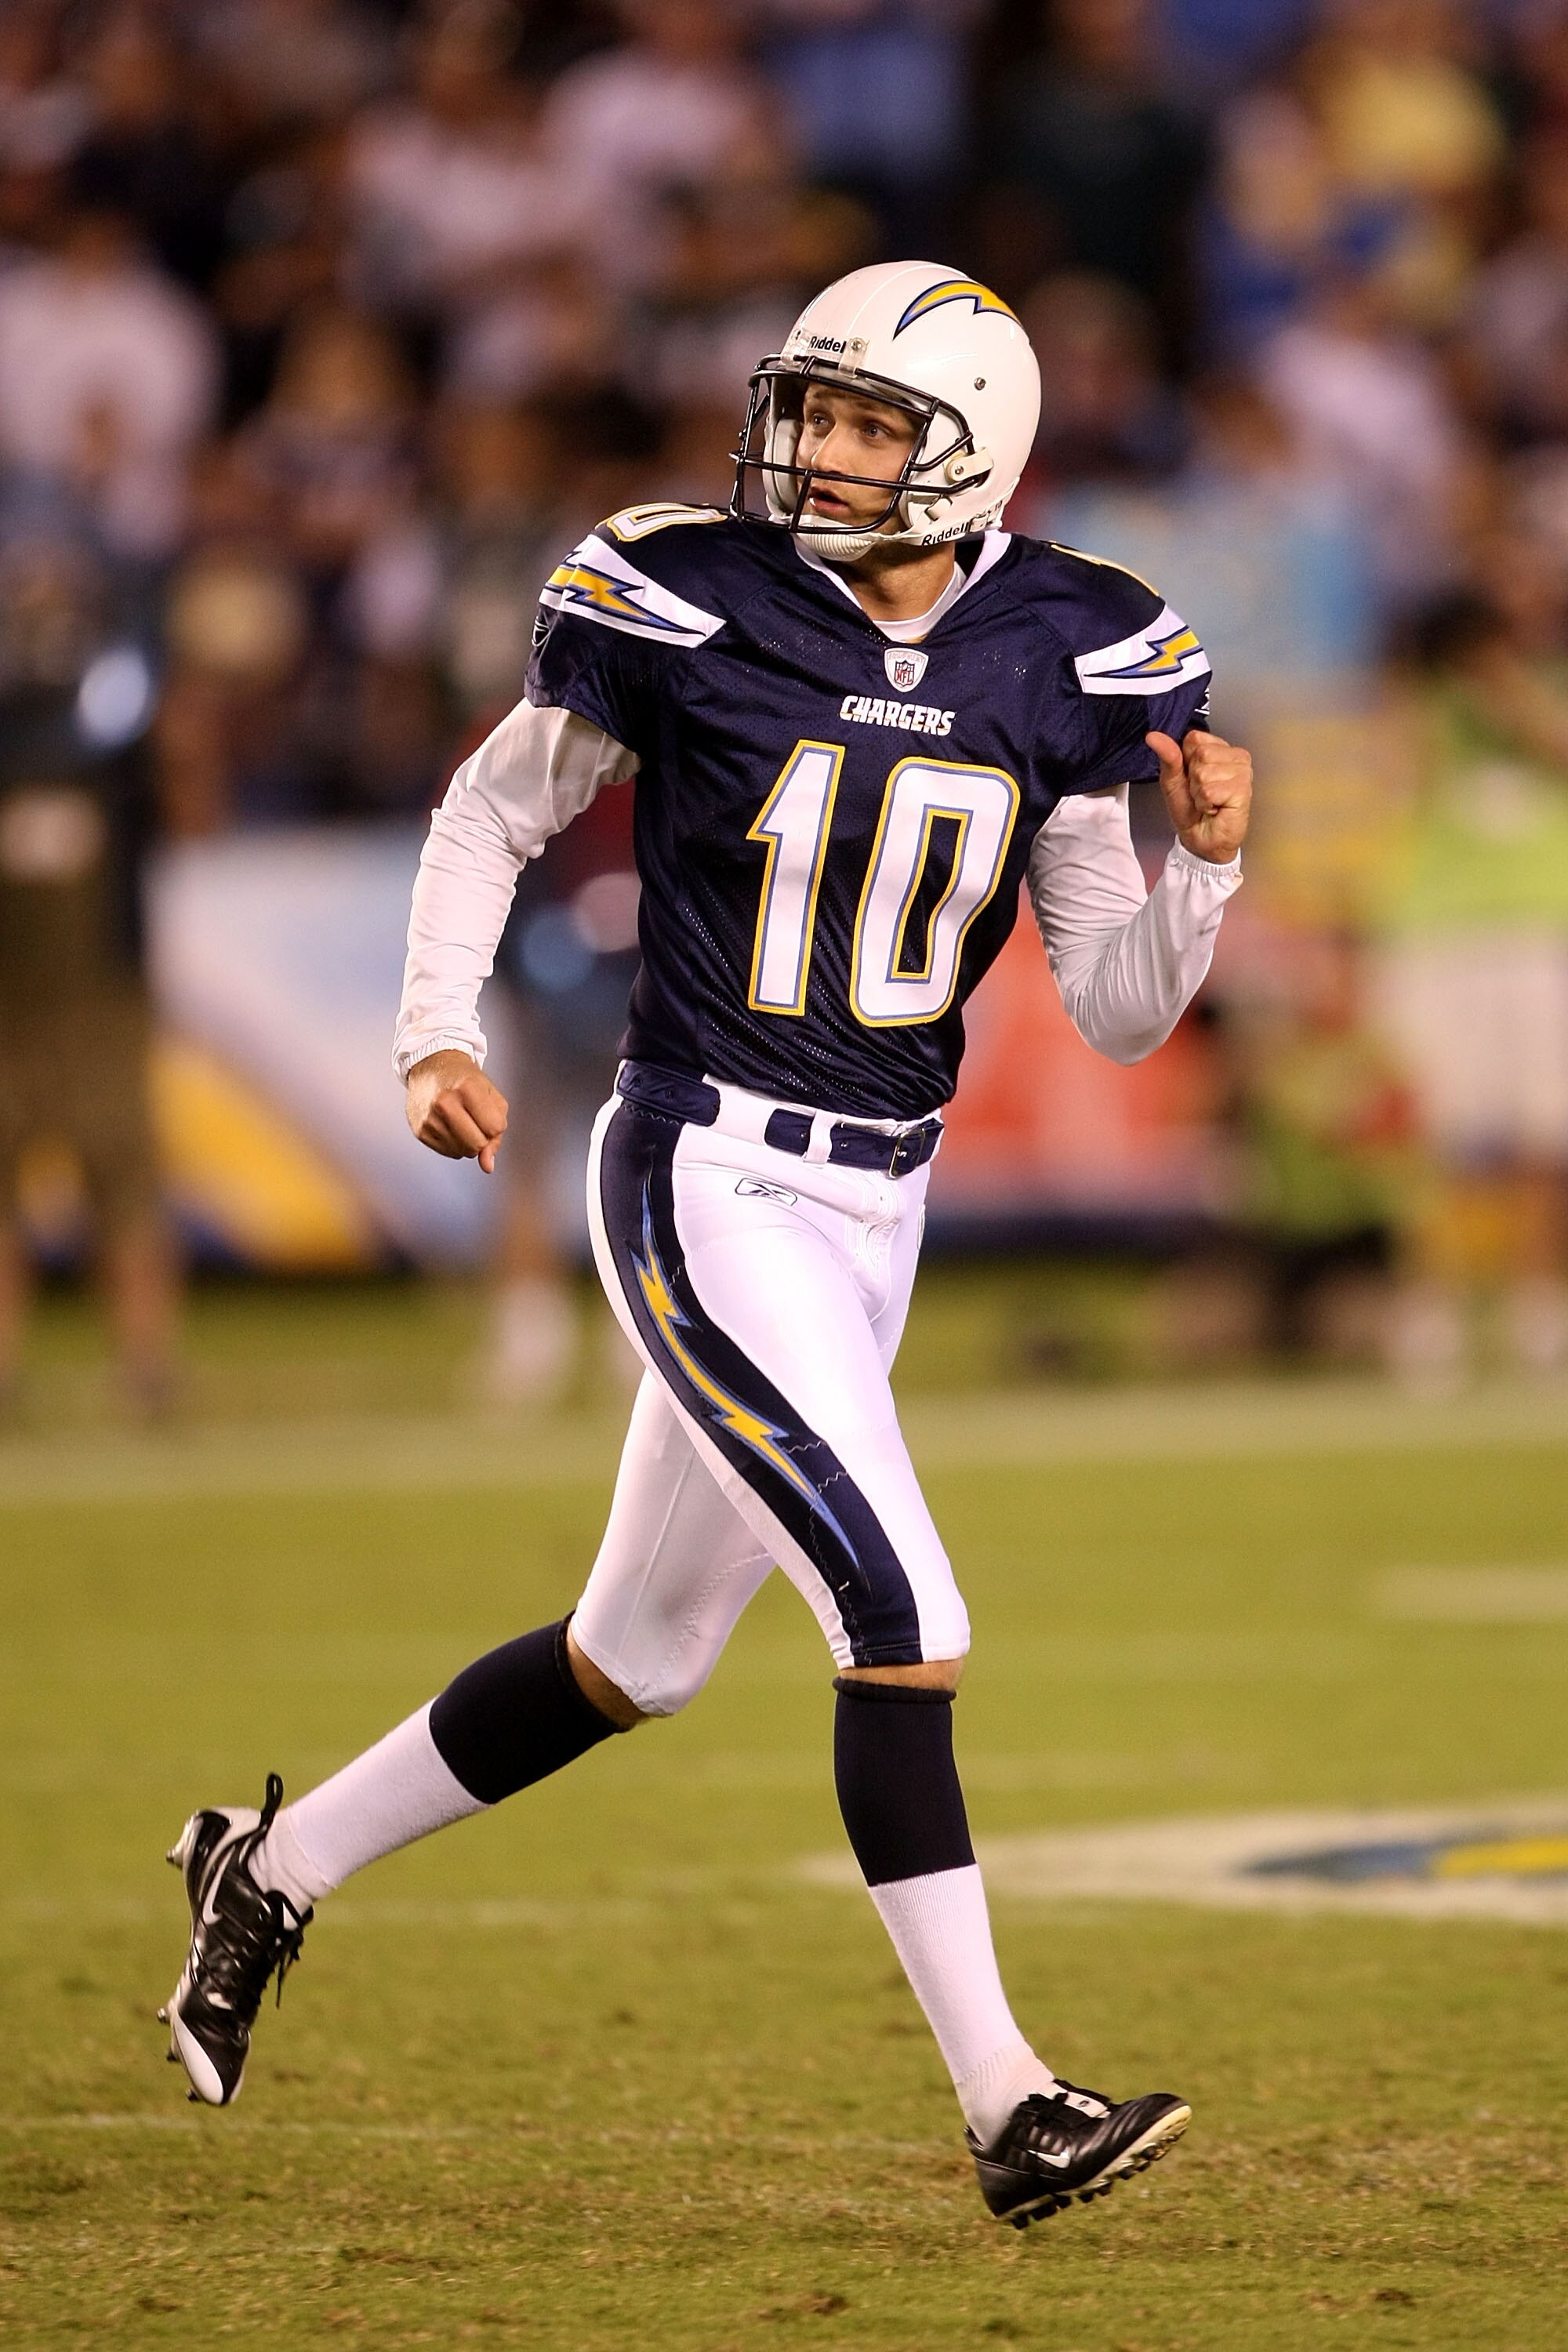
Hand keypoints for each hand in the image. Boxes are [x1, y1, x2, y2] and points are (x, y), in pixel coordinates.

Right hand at [405, 1049, 507, 1172]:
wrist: (431, 1066)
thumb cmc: (465, 1079)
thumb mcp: (491, 1095)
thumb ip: (497, 1131)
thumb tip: (487, 1165)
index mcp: (467, 1088)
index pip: (494, 1128)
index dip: (495, 1124)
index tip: (487, 1112)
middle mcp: (444, 1103)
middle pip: (477, 1145)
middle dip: (482, 1137)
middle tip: (475, 1119)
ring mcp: (429, 1119)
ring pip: (463, 1152)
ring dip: (468, 1141)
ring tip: (460, 1119)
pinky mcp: (420, 1132)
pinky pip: (449, 1153)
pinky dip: (454, 1143)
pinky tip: (449, 1125)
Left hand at [1147, 728, 1251, 863]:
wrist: (1200, 840)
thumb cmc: (1191, 811)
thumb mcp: (1173, 781)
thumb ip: (1167, 756)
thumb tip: (1154, 736)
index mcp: (1219, 749)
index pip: (1194, 738)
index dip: (1186, 761)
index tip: (1191, 779)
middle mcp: (1235, 756)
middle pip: (1201, 753)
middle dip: (1193, 779)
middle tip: (1201, 793)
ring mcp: (1243, 772)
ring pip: (1205, 773)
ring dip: (1199, 793)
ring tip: (1209, 802)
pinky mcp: (1244, 789)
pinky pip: (1210, 790)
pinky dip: (1206, 804)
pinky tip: (1215, 808)